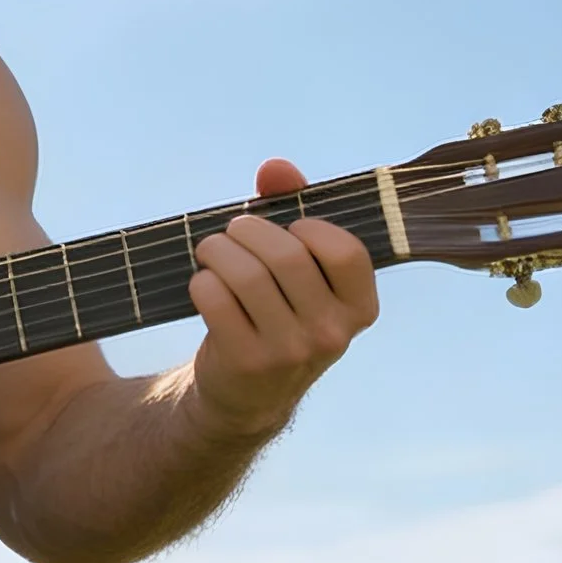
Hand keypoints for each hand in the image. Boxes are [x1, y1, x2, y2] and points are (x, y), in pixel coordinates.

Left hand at [183, 157, 378, 440]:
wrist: (247, 395)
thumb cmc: (276, 311)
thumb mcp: (298, 269)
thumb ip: (292, 209)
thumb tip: (275, 167)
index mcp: (359, 307)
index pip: (345, 252)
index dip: (310, 228)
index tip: (290, 228)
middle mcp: (332, 334)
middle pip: (286, 257)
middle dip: (248, 231)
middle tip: (232, 232)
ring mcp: (290, 352)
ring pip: (247, 276)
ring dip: (217, 250)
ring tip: (210, 250)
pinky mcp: (246, 363)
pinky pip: (216, 301)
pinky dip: (201, 282)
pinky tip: (203, 285)